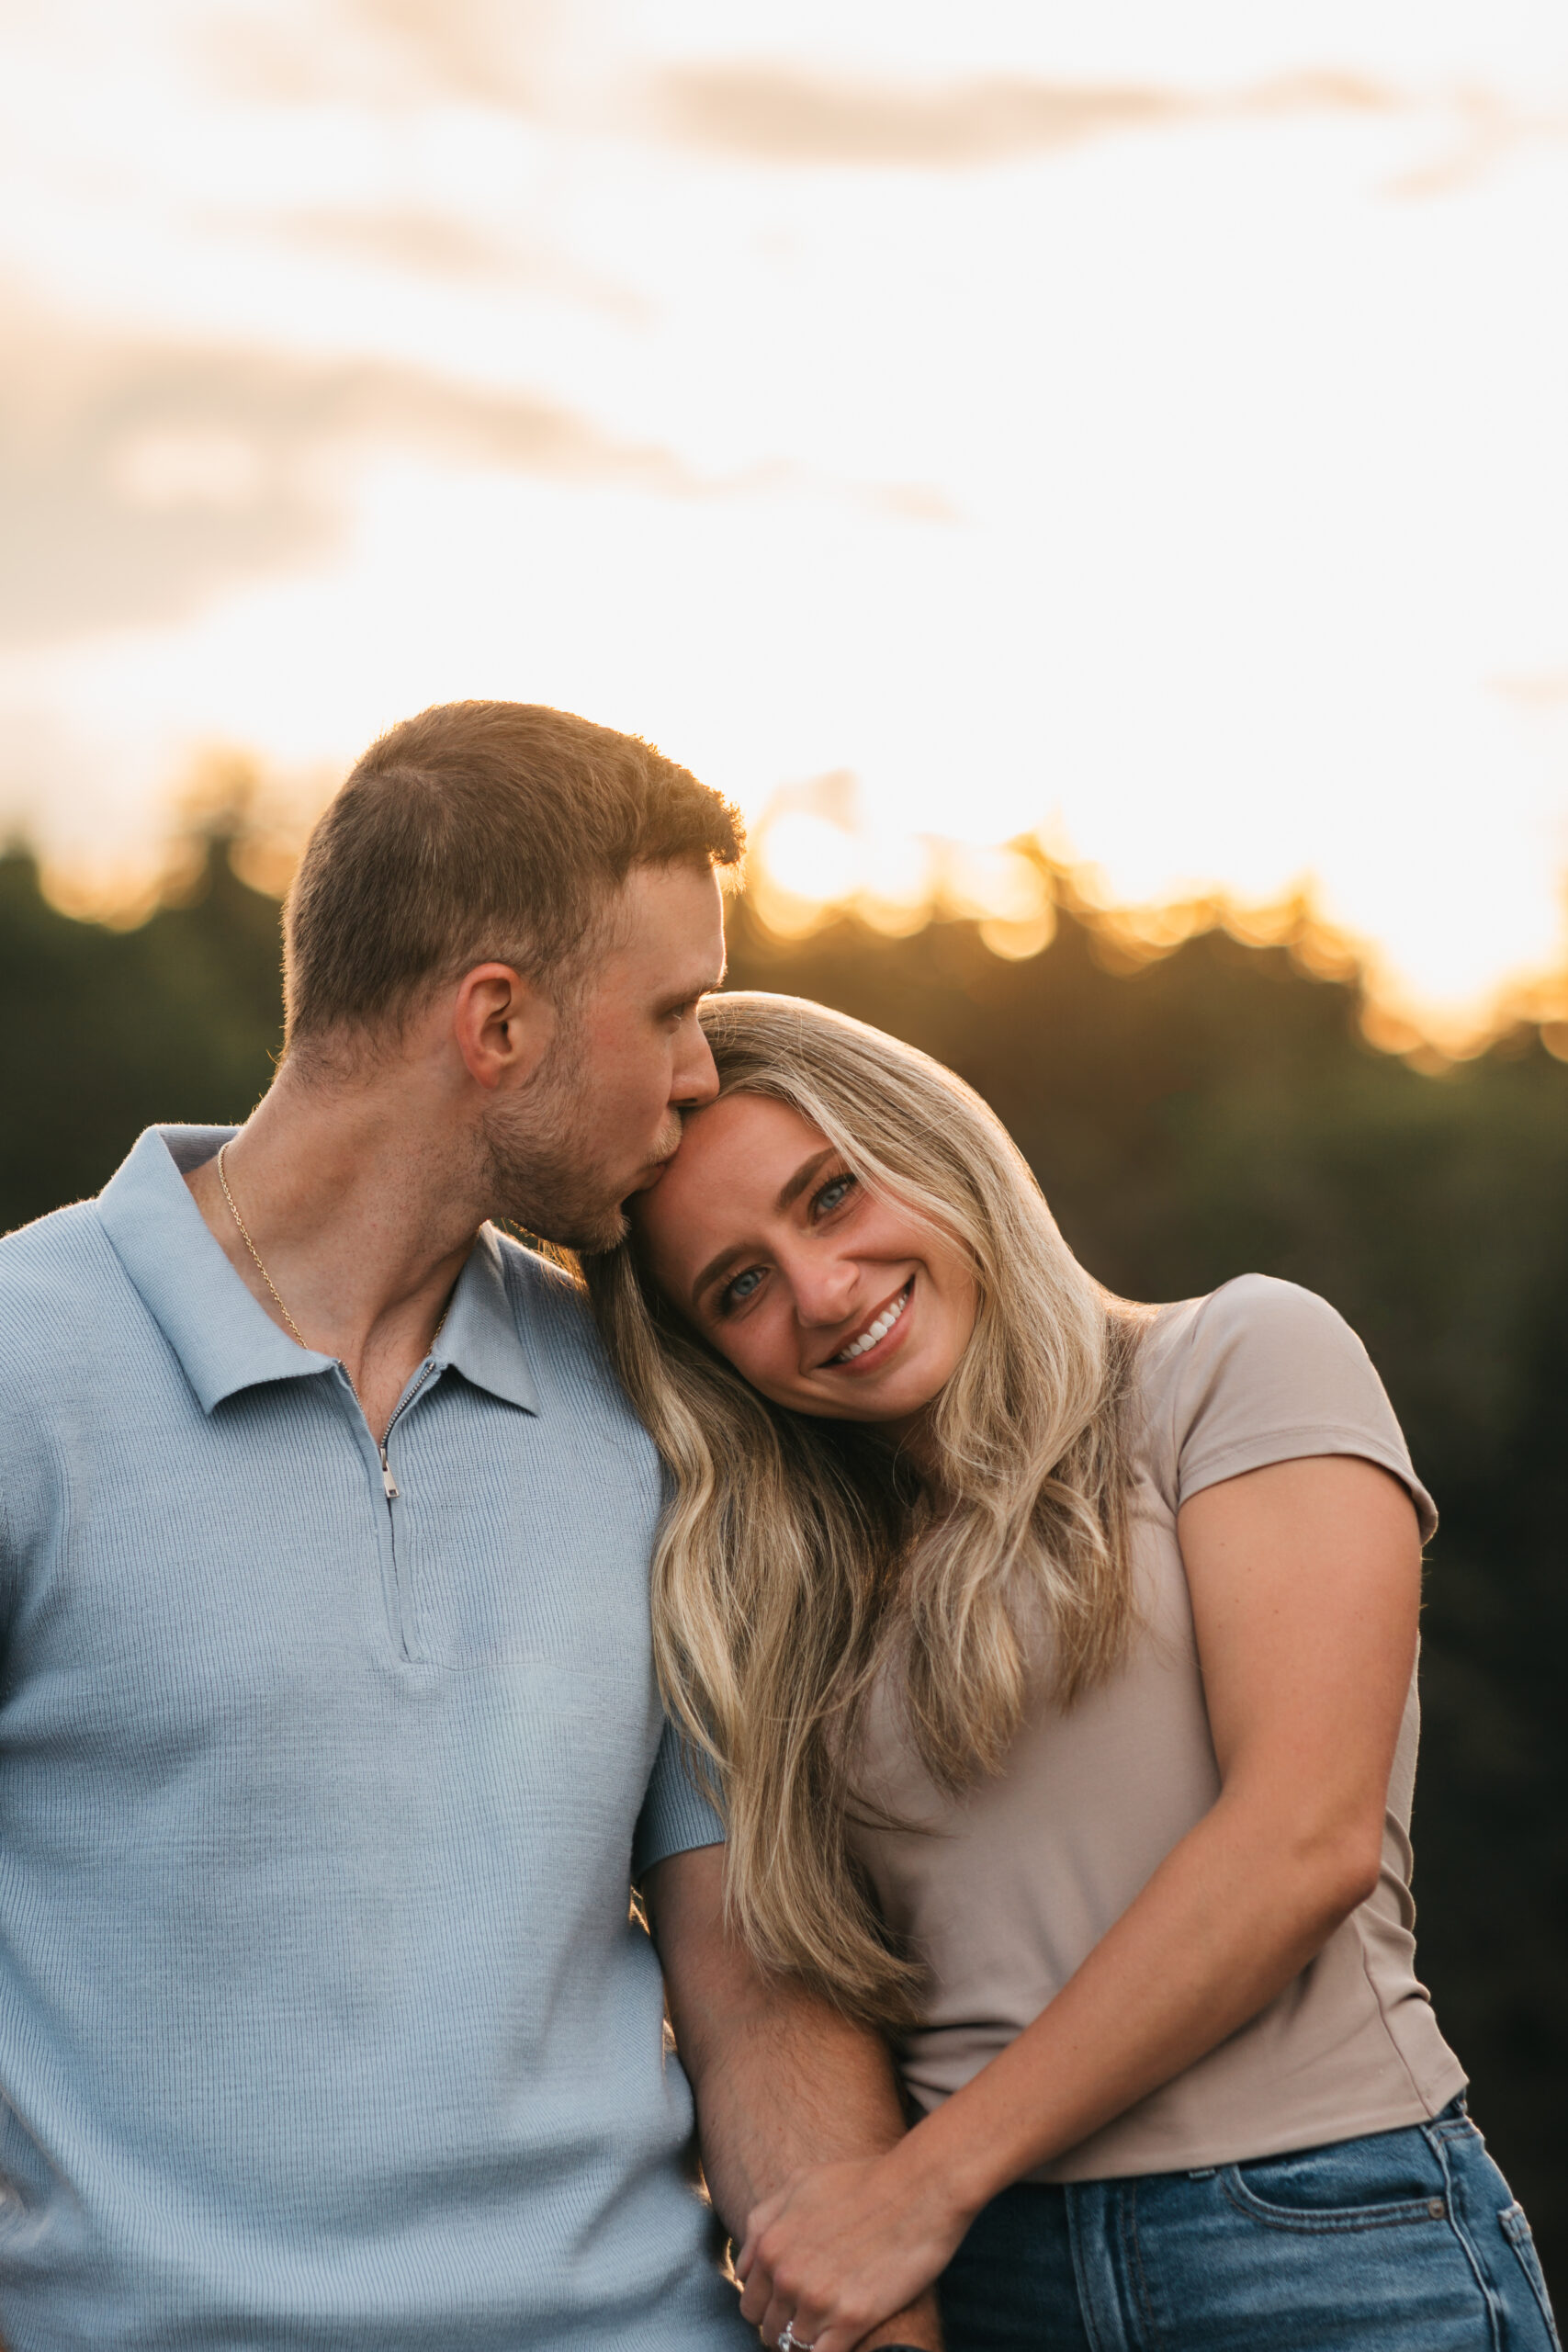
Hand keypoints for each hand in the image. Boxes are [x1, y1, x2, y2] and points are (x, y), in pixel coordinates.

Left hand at [735, 2151, 965, 2351]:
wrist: (919, 2188)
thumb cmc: (863, 2181)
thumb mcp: (800, 2183)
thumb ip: (764, 2222)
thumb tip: (744, 2264)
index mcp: (770, 2245)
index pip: (750, 2302)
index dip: (770, 2306)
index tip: (791, 2302)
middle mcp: (786, 2275)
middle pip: (769, 2329)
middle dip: (786, 2325)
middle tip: (815, 2315)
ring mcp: (817, 2300)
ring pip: (794, 2347)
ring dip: (809, 2340)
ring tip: (832, 2323)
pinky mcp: (851, 2319)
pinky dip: (827, 2351)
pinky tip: (845, 2335)